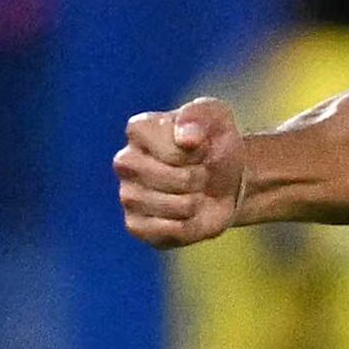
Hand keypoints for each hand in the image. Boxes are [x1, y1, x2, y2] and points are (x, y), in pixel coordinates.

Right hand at [116, 96, 250, 245]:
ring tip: (196, 191)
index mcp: (139, 129)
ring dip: (199, 201)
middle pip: (180, 180)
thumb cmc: (214, 142)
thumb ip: (199, 116)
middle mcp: (125, 161)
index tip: (203, 148)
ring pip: (179, 207)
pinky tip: (188, 213)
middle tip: (202, 172)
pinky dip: (191, 226)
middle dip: (202, 178)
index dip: (203, 153)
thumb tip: (185, 138)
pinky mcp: (135, 225)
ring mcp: (127, 195)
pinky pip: (172, 232)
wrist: (223, 178)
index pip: (178, 152)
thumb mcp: (216, 116)